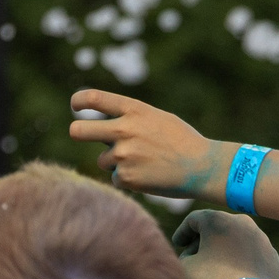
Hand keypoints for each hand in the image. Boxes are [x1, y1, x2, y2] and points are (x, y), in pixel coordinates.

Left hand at [70, 89, 230, 197]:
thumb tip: (104, 131)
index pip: (94, 98)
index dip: (79, 101)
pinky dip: (130, 179)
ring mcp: (123, 155)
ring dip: (118, 163)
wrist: (203, 167)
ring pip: (103, 160)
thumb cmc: (182, 141)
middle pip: (78, 131)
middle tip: (79, 134)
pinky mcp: (126, 178)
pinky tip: (150, 175)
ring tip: (146, 162)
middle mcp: (124, 130)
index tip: (76, 106)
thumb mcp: (157, 118)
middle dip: (77, 132)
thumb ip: (130, 119)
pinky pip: (116, 178)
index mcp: (134, 110)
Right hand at [172, 209, 278, 278]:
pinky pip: (249, 251)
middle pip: (215, 226)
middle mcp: (241, 221)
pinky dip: (239, 257)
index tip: (177, 244)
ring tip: (213, 264)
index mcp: (217, 219)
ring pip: (234, 237)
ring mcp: (259, 235)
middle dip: (202, 239)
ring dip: (221, 247)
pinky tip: (232, 271)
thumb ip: (185, 255)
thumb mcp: (188, 267)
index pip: (193, 220)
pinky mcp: (270, 251)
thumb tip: (193, 254)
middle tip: (192, 254)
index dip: (182, 232)